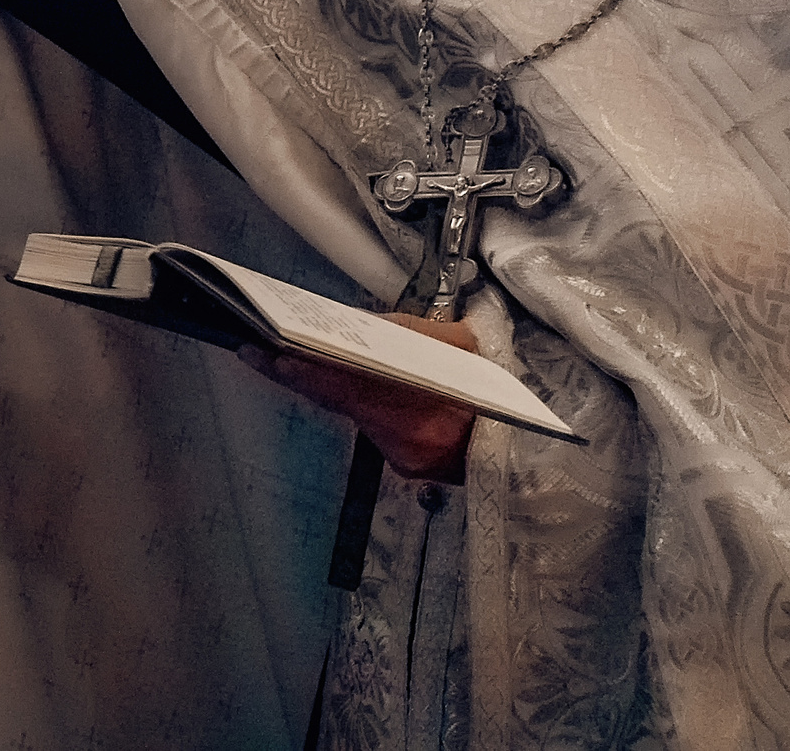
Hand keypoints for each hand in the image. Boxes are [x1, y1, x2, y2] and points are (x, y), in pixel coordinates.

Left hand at [240, 314, 478, 481]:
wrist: (534, 445)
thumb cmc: (497, 389)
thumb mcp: (462, 343)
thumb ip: (411, 331)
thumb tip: (360, 324)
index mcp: (422, 401)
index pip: (348, 382)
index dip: (305, 369)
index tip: (268, 353)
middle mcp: (408, 436)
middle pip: (338, 398)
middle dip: (295, 373)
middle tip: (255, 352)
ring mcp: (407, 455)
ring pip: (350, 413)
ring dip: (319, 387)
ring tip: (279, 360)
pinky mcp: (407, 466)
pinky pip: (369, 427)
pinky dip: (350, 405)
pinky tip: (327, 385)